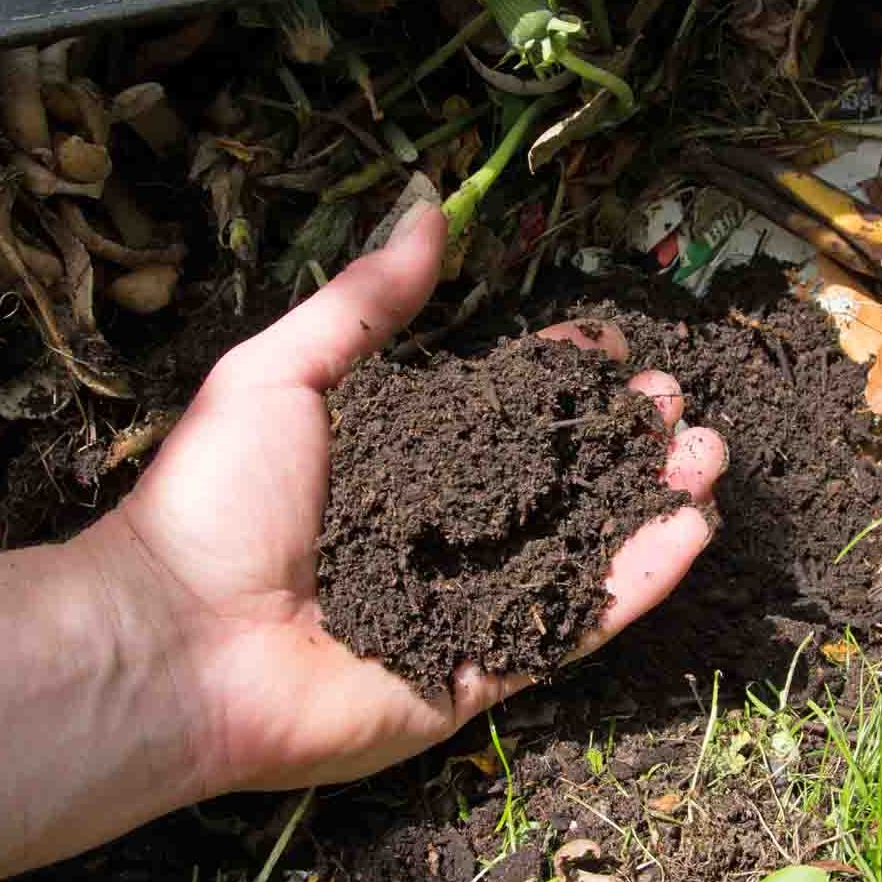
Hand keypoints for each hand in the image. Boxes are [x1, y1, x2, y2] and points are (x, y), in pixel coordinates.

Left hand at [101, 202, 726, 794]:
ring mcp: (461, 605)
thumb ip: (366, 300)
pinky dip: (635, 584)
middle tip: (673, 401)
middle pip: (552, 477)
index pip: (497, 412)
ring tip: (708, 455)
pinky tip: (691, 533)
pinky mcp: (477, 675)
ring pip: (578, 548)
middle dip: (618, 434)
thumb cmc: (216, 500)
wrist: (173, 643)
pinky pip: (571, 628)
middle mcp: (437, 530)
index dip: (553, 378)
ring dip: (648, 500)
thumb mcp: (284, 372)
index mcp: (394, 462)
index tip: (604, 344)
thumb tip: (429, 205)